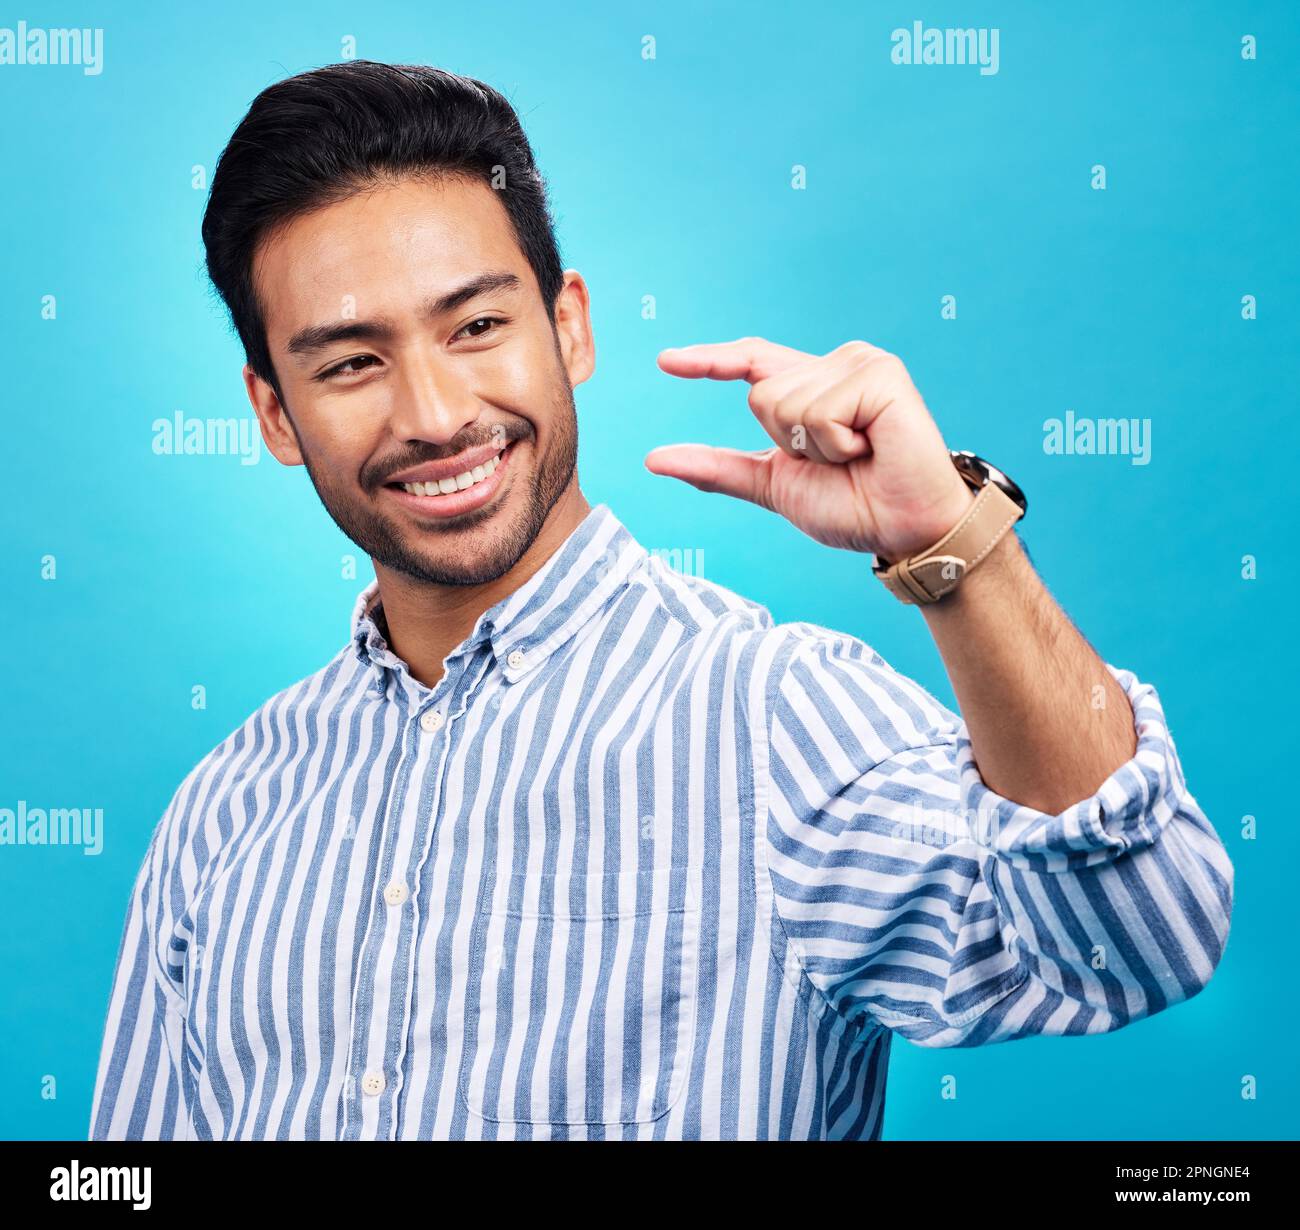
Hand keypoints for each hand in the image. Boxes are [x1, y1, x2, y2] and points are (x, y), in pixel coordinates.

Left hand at [645, 337, 975, 558]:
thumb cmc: (852, 506)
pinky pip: (819, 411)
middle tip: (838, 461)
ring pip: (785, 401)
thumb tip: (653, 459)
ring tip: (859, 456)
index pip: (751, 361)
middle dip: (787, 442)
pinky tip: (872, 449)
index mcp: (812, 385)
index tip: (664, 363)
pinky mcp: (881, 374)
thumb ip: (718, 468)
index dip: (708, 361)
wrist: (905, 531)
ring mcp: (861, 363)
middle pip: (761, 392)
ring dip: (816, 448)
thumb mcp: (773, 485)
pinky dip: (837, 445)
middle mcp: (836, 364)